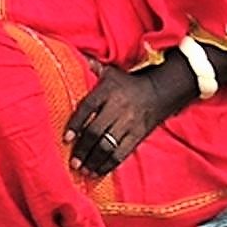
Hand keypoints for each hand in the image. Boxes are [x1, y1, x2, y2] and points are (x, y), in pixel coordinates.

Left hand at [63, 60, 176, 176]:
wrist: (160, 92)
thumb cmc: (126, 83)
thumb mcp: (109, 72)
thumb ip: (89, 66)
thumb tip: (67, 54)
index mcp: (107, 92)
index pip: (88, 108)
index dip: (76, 124)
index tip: (66, 138)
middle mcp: (118, 108)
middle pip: (97, 131)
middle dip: (83, 149)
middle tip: (72, 161)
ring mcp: (129, 124)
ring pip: (109, 146)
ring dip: (94, 160)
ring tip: (82, 170)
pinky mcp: (138, 136)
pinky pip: (122, 154)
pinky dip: (109, 165)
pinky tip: (97, 172)